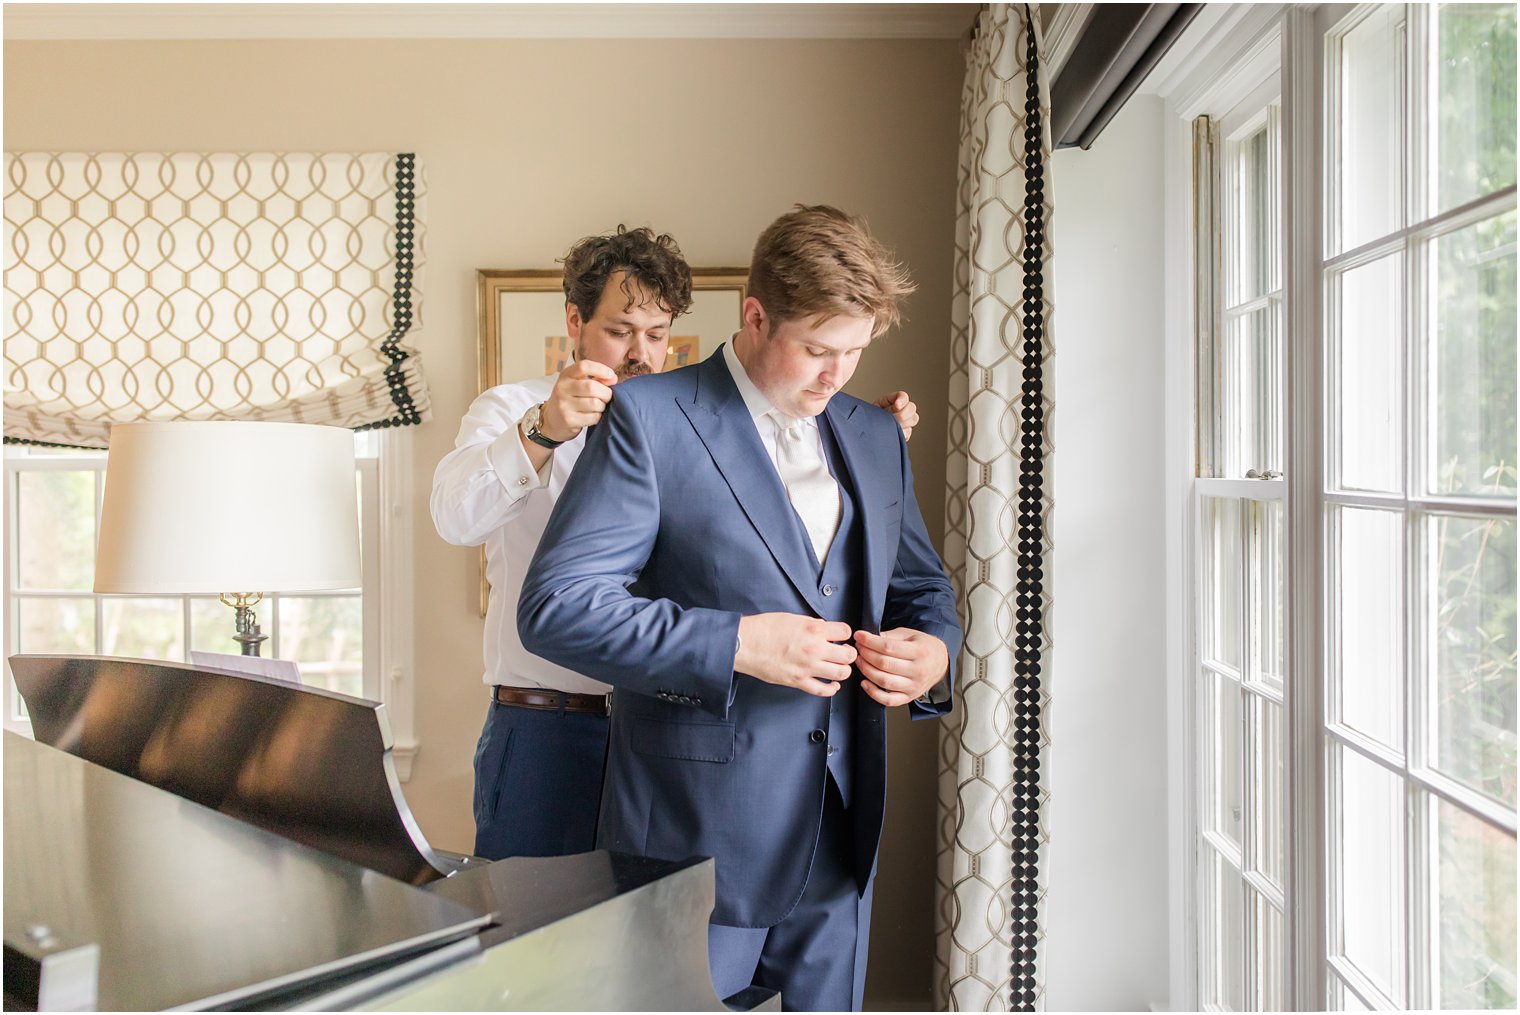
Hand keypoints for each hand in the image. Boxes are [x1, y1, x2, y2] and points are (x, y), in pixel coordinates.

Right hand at [540, 359, 618, 441]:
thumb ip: (596, 379)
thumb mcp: (577, 385)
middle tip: (607, 397)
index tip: (611, 375)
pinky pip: (593, 417)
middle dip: (606, 393)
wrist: (551, 421)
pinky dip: (598, 417)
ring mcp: (563, 405)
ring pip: (595, 403)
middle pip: (592, 387)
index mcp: (566, 375)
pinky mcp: (568, 420)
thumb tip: (613, 378)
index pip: (584, 366)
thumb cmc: (569, 400)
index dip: (601, 369)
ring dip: (602, 406)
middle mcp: (562, 388)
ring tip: (598, 407)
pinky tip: (592, 416)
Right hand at [736, 613, 856, 696]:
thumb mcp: (792, 617)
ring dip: (843, 670)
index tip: (841, 636)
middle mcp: (814, 649)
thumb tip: (823, 628)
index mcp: (813, 630)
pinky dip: (832, 689)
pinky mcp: (798, 682)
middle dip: (849, 652)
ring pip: (841, 673)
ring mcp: (807, 667)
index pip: (845, 631)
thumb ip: (811, 624)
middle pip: (849, 655)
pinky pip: (823, 690)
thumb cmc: (764, 628)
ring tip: (837, 666)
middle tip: (843, 652)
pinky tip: (833, 684)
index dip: (845, 633)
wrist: (745, 644)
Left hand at [853, 628, 947, 706]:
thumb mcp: (910, 634)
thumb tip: (867, 638)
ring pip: (884, 681)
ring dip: (866, 670)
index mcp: (920, 651)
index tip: (859, 636)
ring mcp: (914, 686)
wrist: (941, 663)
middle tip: (857, 648)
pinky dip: (873, 693)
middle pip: (884, 664)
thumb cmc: (923, 647)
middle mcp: (918, 670)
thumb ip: (889, 636)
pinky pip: (888, 700)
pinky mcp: (909, 698)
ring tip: (859, 661)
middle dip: (866, 654)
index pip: (888, 647)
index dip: (870, 641)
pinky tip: (865, 682)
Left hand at [874, 390, 918, 441]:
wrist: (867, 430)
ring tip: (890, 426)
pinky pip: (908, 432)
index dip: (902, 400)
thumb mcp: (872, 410)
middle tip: (893, 418)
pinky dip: (901, 433)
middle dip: (903, 414)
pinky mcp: (905, 432)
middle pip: (912, 407)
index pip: (903, 396)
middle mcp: (901, 409)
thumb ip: (881, 407)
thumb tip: (893, 409)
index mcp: (892, 400)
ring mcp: (905, 421)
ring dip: (903, 423)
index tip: (896, 405)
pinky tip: (892, 433)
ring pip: (913, 419)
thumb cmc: (869, 418)